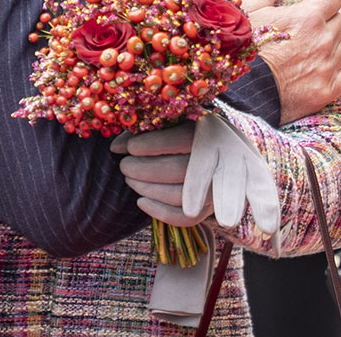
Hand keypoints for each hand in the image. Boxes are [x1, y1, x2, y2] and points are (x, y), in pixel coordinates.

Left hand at [113, 117, 279, 233]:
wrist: (225, 153)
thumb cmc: (187, 131)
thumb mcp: (174, 121)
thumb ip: (147, 128)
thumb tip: (115, 147)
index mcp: (211, 132)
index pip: (180, 139)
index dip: (151, 145)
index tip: (129, 148)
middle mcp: (220, 161)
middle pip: (178, 170)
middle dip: (144, 170)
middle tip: (124, 165)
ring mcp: (217, 189)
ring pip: (181, 196)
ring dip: (148, 190)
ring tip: (130, 179)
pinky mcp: (210, 208)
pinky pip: (186, 219)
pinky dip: (160, 213)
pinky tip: (141, 202)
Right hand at [241, 0, 340, 124]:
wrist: (239, 89)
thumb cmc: (240, 44)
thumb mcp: (250, 5)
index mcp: (307, 16)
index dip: (321, 1)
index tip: (309, 8)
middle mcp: (323, 40)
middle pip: (340, 22)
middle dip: (326, 23)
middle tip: (303, 31)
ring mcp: (327, 66)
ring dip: (330, 47)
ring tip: (305, 52)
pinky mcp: (327, 90)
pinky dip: (335, 72)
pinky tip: (315, 71)